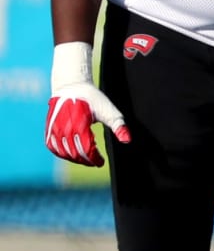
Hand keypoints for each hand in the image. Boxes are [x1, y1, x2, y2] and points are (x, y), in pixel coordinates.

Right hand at [45, 42, 130, 166]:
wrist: (72, 87)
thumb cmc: (93, 99)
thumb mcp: (109, 111)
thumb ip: (118, 126)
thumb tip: (127, 140)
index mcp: (79, 124)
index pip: (87, 150)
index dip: (94, 159)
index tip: (101, 162)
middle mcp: (65, 128)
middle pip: (76, 153)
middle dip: (87, 160)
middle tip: (95, 162)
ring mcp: (55, 129)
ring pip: (64, 153)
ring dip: (75, 159)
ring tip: (86, 159)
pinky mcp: (49, 129)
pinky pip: (53, 147)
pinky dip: (62, 154)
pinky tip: (72, 154)